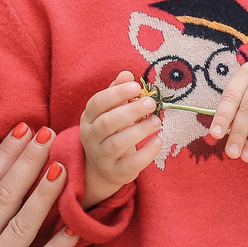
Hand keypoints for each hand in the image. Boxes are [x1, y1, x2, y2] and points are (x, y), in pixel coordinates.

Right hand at [81, 71, 163, 205]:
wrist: (104, 167)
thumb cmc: (110, 131)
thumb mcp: (110, 111)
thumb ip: (117, 92)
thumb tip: (127, 74)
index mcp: (89, 118)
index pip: (97, 103)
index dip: (116, 93)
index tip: (137, 86)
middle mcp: (91, 138)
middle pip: (107, 123)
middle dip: (131, 111)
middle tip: (151, 103)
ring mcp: (102, 157)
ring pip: (118, 143)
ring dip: (140, 130)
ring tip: (157, 121)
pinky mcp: (116, 172)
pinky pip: (131, 163)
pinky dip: (147, 152)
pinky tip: (158, 140)